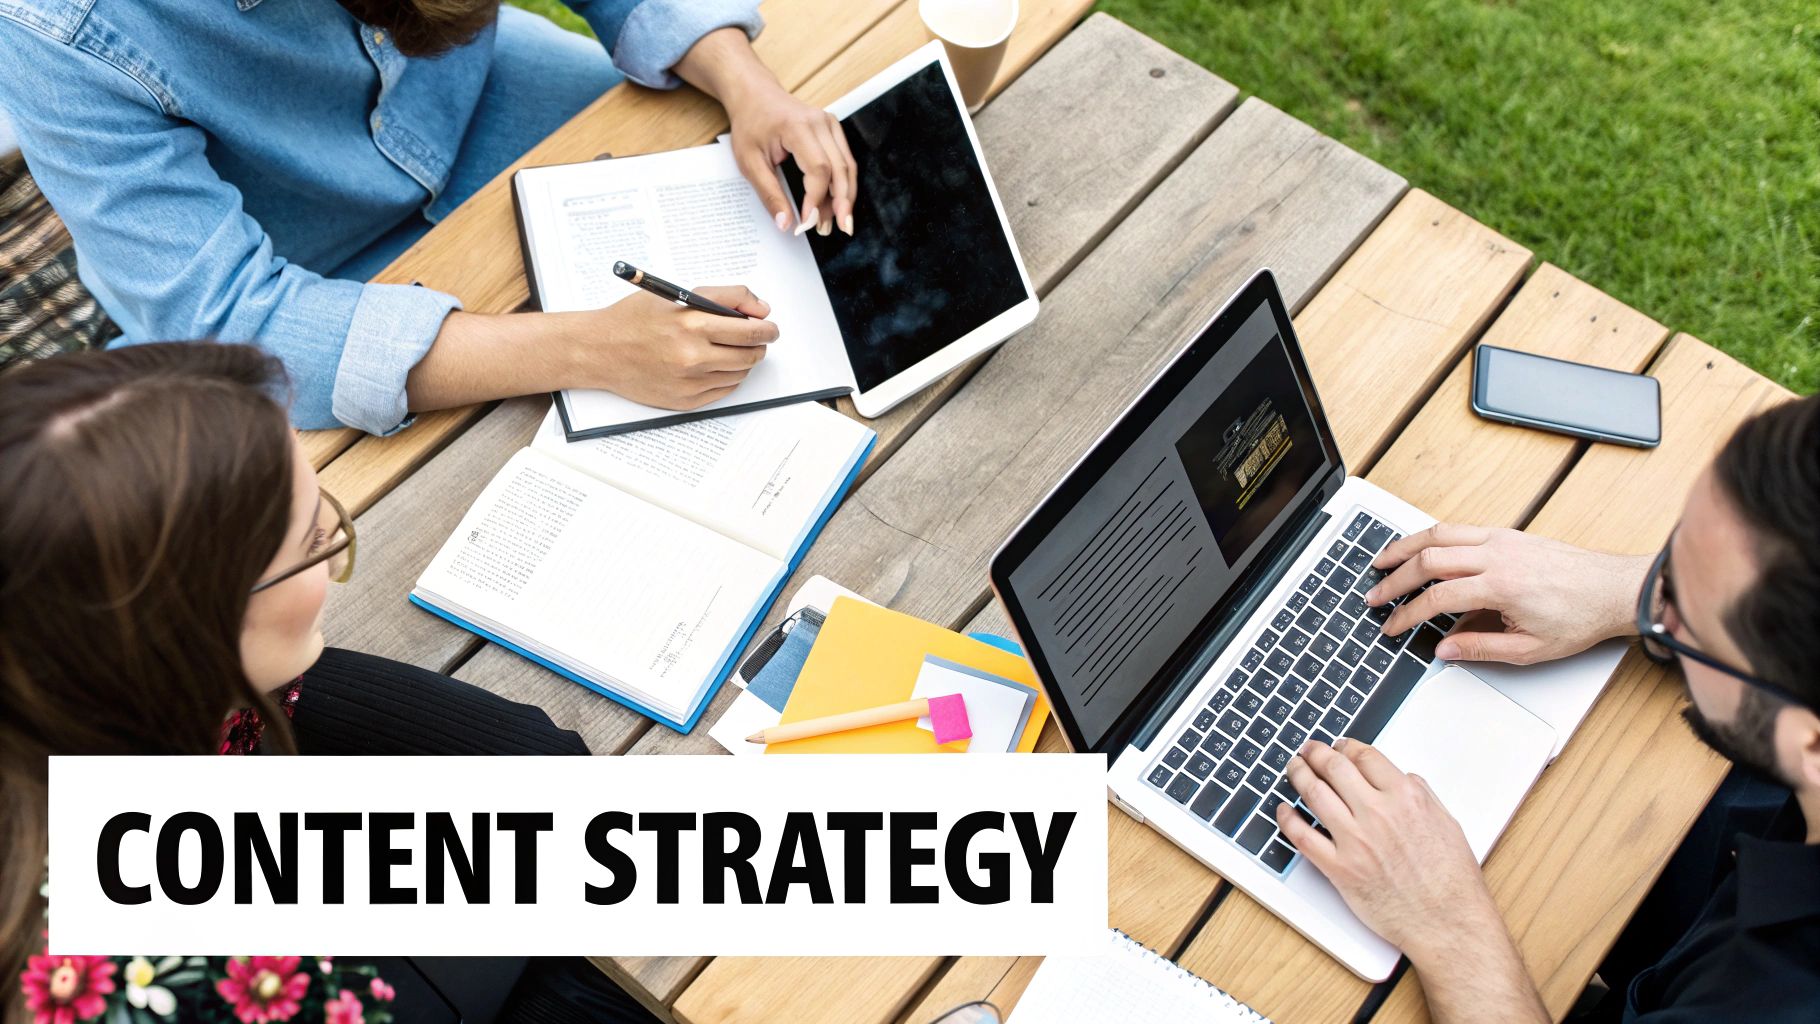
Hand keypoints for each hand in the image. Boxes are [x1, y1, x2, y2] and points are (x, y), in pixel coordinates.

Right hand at [569, 286, 776, 409]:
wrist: (599, 351)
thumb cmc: (633, 319)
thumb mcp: (676, 295)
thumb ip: (723, 298)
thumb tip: (761, 310)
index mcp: (691, 323)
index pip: (749, 328)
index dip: (766, 328)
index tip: (771, 327)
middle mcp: (692, 354)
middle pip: (750, 353)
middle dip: (760, 344)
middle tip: (760, 338)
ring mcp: (689, 381)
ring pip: (740, 373)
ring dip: (744, 361)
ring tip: (732, 350)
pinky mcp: (685, 400)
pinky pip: (724, 390)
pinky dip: (728, 377)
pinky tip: (716, 366)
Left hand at [725, 82, 856, 236]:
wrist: (755, 95)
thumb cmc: (750, 124)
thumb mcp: (749, 162)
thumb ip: (769, 193)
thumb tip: (785, 224)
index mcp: (797, 127)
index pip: (818, 170)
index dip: (816, 200)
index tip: (807, 223)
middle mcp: (820, 123)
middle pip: (841, 169)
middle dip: (839, 204)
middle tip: (834, 230)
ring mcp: (830, 124)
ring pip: (848, 166)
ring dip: (845, 197)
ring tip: (837, 223)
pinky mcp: (834, 129)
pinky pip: (846, 160)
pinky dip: (844, 184)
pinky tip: (838, 204)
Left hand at [1275, 740, 1495, 956]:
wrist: (1447, 922)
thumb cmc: (1452, 880)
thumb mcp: (1447, 822)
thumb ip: (1422, 795)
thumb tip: (1401, 778)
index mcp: (1406, 798)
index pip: (1364, 756)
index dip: (1347, 746)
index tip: (1339, 745)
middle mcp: (1377, 814)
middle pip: (1334, 767)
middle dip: (1317, 753)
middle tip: (1308, 750)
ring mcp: (1355, 841)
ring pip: (1314, 793)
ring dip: (1299, 774)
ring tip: (1294, 768)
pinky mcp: (1340, 869)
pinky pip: (1303, 836)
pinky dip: (1287, 819)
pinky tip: (1283, 809)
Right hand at [1366, 523, 1649, 664]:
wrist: (1613, 590)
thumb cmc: (1580, 617)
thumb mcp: (1531, 649)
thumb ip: (1481, 648)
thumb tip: (1444, 650)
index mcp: (1501, 586)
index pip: (1438, 598)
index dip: (1407, 614)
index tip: (1392, 626)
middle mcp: (1497, 555)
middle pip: (1428, 559)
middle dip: (1394, 579)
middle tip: (1374, 595)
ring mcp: (1500, 539)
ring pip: (1438, 534)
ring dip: (1404, 547)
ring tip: (1381, 560)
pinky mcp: (1506, 533)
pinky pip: (1457, 528)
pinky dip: (1429, 536)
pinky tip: (1418, 547)